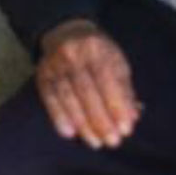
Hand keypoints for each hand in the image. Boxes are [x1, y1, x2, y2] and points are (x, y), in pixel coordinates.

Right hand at [35, 19, 140, 147]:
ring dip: (82, 123)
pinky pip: (49, 97)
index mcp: (97, 48)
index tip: (126, 129)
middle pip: (87, 91)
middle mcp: (73, 54)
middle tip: (112, 142)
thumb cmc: (98, 52)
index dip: (117, 106)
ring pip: (68, 97)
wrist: (65, 31)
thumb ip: (125, 89)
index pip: (108, 80)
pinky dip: (58, 116)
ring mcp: (55, 64)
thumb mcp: (116, 62)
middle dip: (101, 119)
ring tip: (95, 143)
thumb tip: (132, 116)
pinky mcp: (42, 74)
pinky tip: (69, 133)